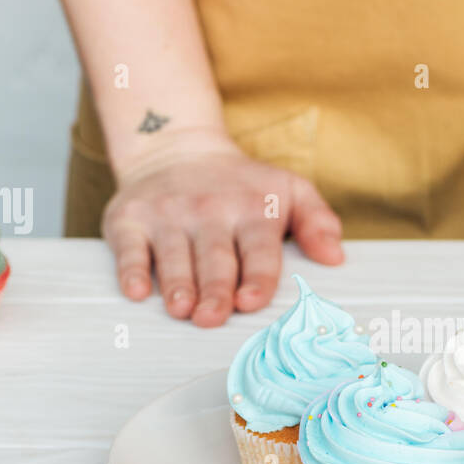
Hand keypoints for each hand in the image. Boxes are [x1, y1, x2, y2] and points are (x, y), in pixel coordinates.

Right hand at [102, 135, 342, 326]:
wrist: (176, 146)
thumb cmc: (240, 185)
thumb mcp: (289, 189)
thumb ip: (317, 221)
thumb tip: (335, 256)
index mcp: (252, 210)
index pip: (258, 250)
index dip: (255, 277)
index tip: (251, 301)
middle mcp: (209, 211)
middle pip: (214, 259)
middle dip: (214, 290)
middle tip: (212, 317)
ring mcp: (168, 214)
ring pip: (173, 256)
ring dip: (177, 284)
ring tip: (181, 310)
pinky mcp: (130, 218)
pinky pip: (129, 247)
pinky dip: (130, 269)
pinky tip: (136, 290)